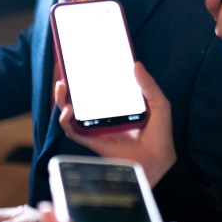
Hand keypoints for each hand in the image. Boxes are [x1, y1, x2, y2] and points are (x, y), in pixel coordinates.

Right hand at [54, 63, 176, 185]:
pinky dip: (65, 121)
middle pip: (79, 98)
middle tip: (65, 72)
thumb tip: (136, 64)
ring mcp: (96, 128)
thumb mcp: (159, 104)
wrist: (158, 161)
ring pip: (71, 113)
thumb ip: (148, 85)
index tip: (80, 61)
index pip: (98, 87)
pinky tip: (67, 111)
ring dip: (61, 100)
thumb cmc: (160, 134)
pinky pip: (73, 131)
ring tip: (62, 87)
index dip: (87, 75)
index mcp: (117, 104)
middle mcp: (103, 115)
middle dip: (69, 85)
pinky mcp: (92, 141)